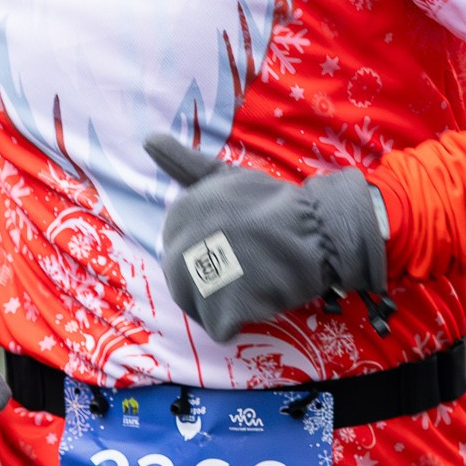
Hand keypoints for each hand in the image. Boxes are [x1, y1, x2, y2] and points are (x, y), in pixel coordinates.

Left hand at [147, 137, 387, 343]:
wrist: (318, 229)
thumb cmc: (273, 203)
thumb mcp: (224, 176)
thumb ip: (184, 163)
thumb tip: (146, 137)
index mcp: (181, 212)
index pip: (178, 251)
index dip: (208, 253)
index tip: (236, 243)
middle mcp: (182, 241)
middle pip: (183, 283)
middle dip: (212, 283)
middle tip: (248, 267)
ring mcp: (200, 276)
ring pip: (198, 308)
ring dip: (226, 303)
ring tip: (254, 282)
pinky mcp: (222, 306)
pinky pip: (220, 327)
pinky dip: (239, 322)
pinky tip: (260, 297)